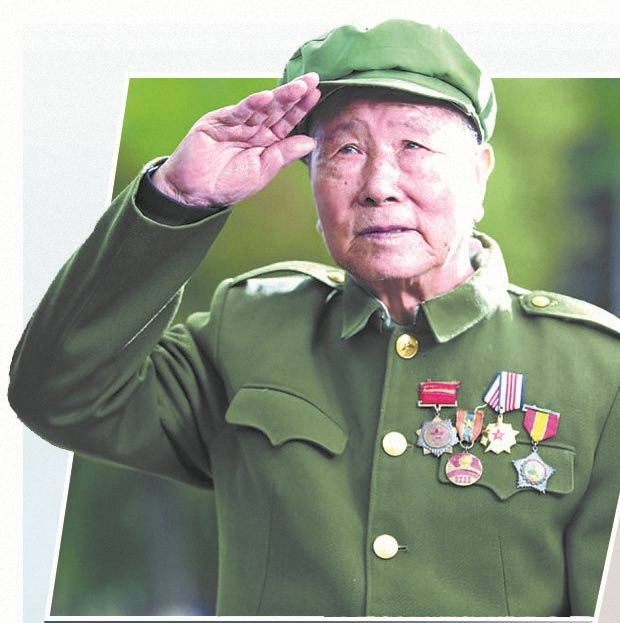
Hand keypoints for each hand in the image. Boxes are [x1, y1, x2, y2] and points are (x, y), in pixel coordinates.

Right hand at [152, 73, 320, 206]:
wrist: (195, 193)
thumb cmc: (227, 185)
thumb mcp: (262, 171)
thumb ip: (284, 155)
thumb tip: (310, 142)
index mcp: (265, 142)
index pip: (287, 122)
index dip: (301, 109)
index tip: (317, 94)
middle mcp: (252, 130)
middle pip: (276, 109)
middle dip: (294, 95)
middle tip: (312, 80)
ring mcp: (235, 124)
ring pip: (260, 107)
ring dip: (278, 96)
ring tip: (297, 87)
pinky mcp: (217, 122)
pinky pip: (237, 112)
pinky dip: (250, 105)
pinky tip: (266, 97)